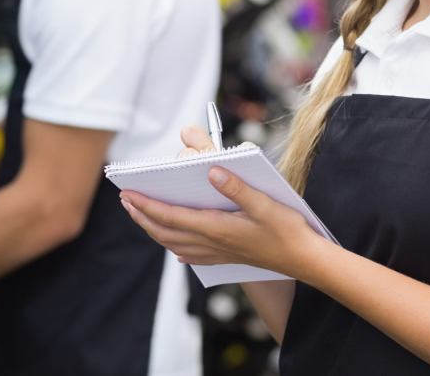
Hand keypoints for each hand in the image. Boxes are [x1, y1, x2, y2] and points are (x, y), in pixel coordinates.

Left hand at [120, 125, 326, 277]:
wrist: (304, 260)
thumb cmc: (287, 230)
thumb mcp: (265, 203)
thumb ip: (238, 187)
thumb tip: (212, 170)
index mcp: (217, 227)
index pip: (172, 216)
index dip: (147, 205)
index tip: (129, 194)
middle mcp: (212, 243)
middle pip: (166, 232)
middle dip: (142, 216)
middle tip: (126, 201)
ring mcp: (218, 252)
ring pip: (175, 244)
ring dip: (154, 230)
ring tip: (141, 217)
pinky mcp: (226, 257)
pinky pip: (192, 254)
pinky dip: (176, 247)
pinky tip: (175, 249)